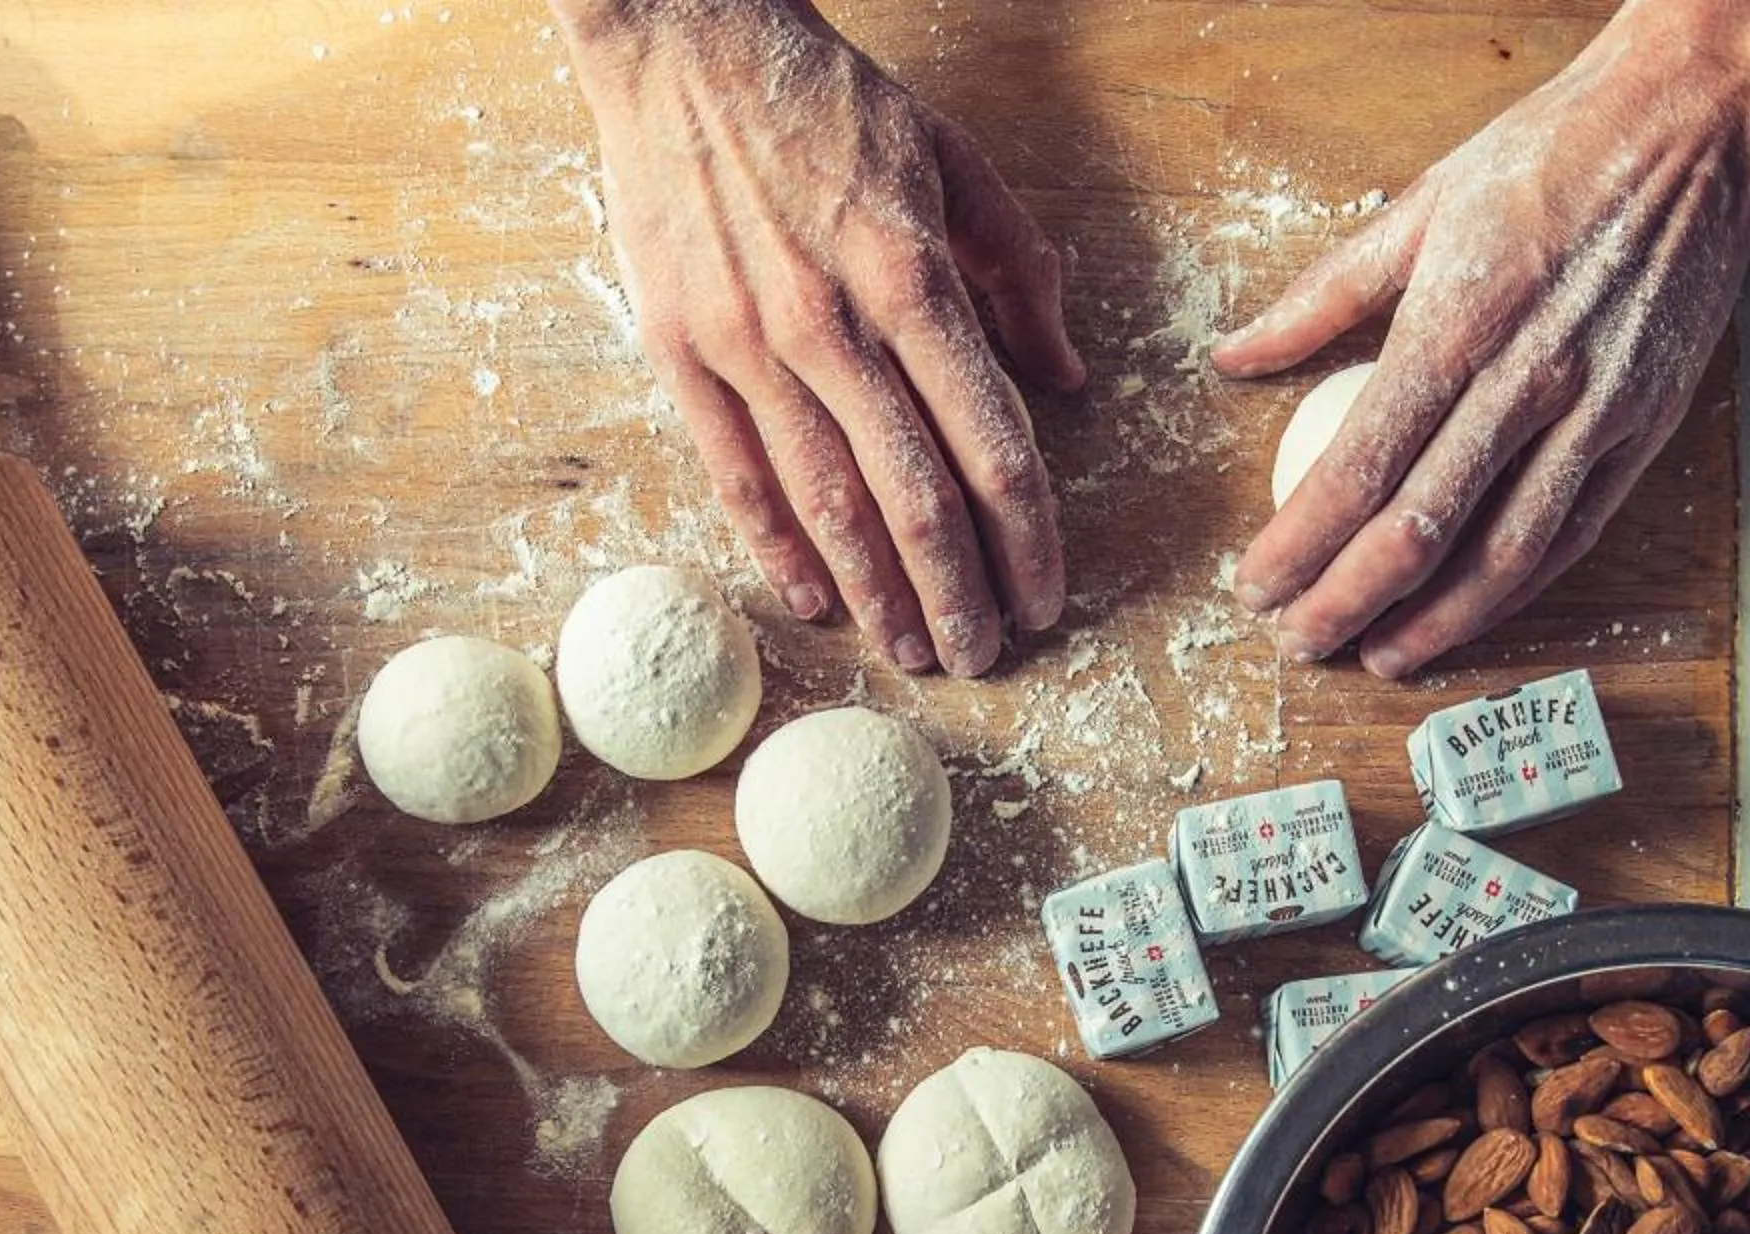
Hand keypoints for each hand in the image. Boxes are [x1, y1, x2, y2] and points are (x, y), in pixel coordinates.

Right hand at [557, 0, 1084, 676]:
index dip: (1028, 538)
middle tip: (985, 656)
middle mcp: (832, 325)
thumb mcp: (956, 161)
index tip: (1046, 596)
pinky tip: (814, 597)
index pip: (991, 444)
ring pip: (828, 501)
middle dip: (958, 592)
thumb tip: (1068, 379)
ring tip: (912, 650)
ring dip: (878, 591)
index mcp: (913, 279)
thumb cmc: (829, 102)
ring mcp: (748, 345)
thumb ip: (1020, 274)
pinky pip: (737, 474)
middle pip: (915, 496)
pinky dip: (777, 545)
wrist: (686, 41)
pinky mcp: (681, 351)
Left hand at [1215, 0, 1749, 678]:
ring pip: (1502, 554)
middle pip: (1419, 529)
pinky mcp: (1645, 427)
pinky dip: (1515, 589)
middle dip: (1346, 600)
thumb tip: (1237, 356)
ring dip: (1432, 619)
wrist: (1694, 126)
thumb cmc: (1553, 154)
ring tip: (1377, 654)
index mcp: (1456, 323)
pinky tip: (1469, 614)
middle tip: (1298, 640)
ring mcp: (1594, 411)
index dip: (1301, 543)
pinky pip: (1572, 534)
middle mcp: (1526, 380)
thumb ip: (1320, 297)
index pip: (1358, 468)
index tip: (1256, 585)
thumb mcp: (1418, 206)